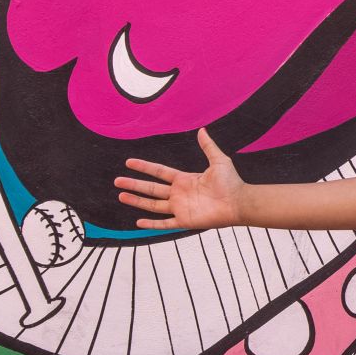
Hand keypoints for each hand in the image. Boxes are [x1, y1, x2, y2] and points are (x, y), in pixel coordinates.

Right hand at [114, 127, 244, 231]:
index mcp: (184, 179)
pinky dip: (151, 224)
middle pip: (151, 188)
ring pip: (152, 205)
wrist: (239, 202)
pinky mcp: (184, 220)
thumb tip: (202, 130)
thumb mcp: (218, 160)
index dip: (144, 167)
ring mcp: (180, 207)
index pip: (159, 172)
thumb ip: (208, 146)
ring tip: (121, 196)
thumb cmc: (231, 182)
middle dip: (134, 184)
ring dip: (137, 201)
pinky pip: (164, 224)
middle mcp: (178, 193)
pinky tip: (138, 222)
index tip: (129, 162)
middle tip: (117, 181)